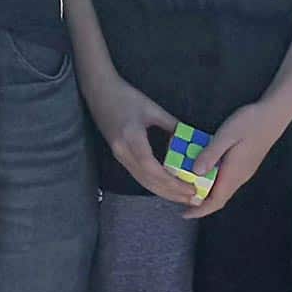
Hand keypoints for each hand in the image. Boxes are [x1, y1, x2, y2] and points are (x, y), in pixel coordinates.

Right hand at [86, 70, 195, 205]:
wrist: (98, 91)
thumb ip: (172, 124)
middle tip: (192, 199)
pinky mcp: (119, 155)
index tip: (190, 188)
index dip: (171, 182)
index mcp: (131, 138)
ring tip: (183, 197)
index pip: (152, 168)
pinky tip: (167, 186)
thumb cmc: (125, 96)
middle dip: (171, 193)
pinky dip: (154, 183)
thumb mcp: (152, 108)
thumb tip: (192, 139)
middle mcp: (123, 151)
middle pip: (148, 181)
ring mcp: (119, 155)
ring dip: (163, 192)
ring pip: (142, 181)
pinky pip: (138, 175)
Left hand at [188, 97, 291, 219]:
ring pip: (223, 190)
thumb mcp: (227, 135)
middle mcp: (240, 177)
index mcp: (234, 173)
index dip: (200, 210)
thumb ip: (211, 153)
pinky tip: (204, 172)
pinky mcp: (245, 164)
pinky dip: (213, 182)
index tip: (184, 214)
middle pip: (219, 198)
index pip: (216, 200)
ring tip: (189, 187)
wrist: (274, 115)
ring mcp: (244, 171)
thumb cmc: (250, 123)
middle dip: (201, 204)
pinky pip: (227, 181)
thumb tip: (195, 172)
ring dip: (207, 193)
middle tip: (180, 200)